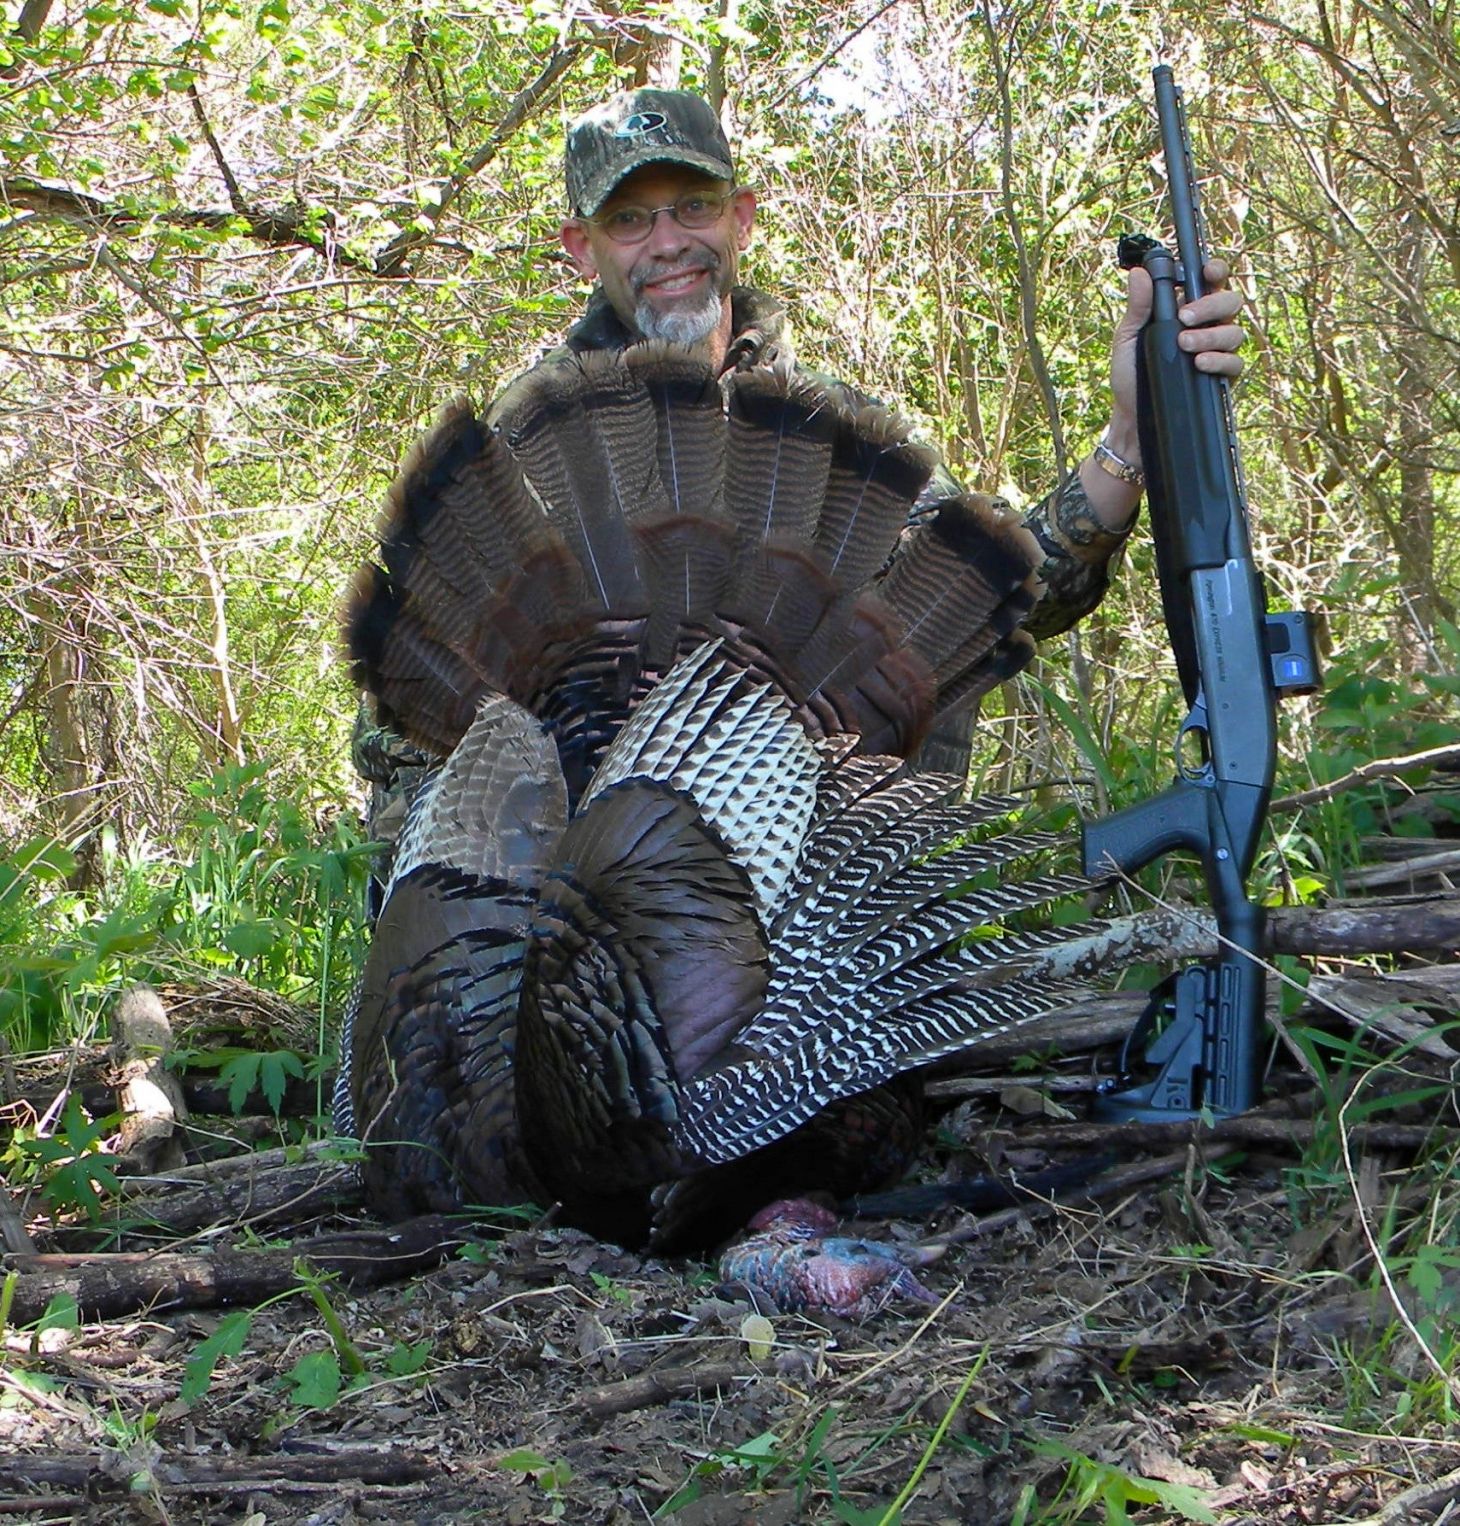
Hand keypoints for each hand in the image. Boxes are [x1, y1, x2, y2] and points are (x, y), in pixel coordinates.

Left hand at [1108, 257, 1245, 432]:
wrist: (1131, 417)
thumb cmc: (1130, 374)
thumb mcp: (1128, 338)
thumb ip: (1138, 306)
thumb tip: (1139, 273)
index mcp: (1186, 309)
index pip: (1210, 282)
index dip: (1215, 271)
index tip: (1207, 271)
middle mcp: (1207, 327)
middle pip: (1230, 302)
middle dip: (1211, 305)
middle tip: (1184, 318)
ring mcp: (1217, 351)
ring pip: (1234, 331)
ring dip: (1210, 334)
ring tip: (1184, 344)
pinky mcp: (1221, 377)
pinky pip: (1235, 363)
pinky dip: (1218, 360)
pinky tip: (1199, 363)